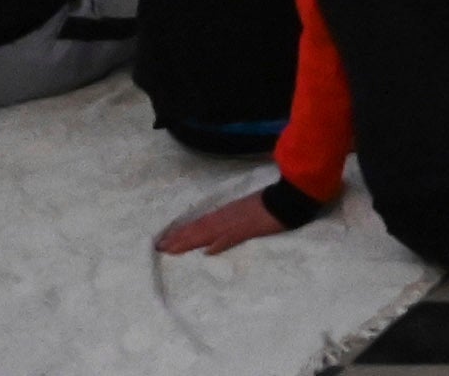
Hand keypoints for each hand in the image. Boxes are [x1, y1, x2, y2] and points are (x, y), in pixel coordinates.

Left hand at [157, 192, 288, 257]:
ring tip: (171, 249)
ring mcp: (237, 223)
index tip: (165, 241)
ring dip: (189, 240)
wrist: (289, 197)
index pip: (200, 224)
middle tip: (159, 248)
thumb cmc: (270, 203)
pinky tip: (209, 251)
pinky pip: (233, 236)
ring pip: (209, 232)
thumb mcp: (247, 210)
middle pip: (199, 229)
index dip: (182, 233)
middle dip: (178, 239)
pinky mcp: (250, 228)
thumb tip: (212, 243)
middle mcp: (227, 217)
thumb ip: (230, 225)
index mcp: (227, 213)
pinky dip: (221, 243)